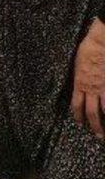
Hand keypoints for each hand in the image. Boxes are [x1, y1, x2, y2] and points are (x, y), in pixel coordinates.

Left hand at [71, 18, 104, 139]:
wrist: (100, 43)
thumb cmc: (87, 50)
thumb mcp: (77, 65)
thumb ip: (80, 78)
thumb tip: (80, 85)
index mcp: (79, 83)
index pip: (76, 104)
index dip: (77, 115)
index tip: (79, 123)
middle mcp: (91, 88)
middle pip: (90, 112)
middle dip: (93, 125)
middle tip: (97, 135)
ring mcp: (103, 88)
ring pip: (103, 110)